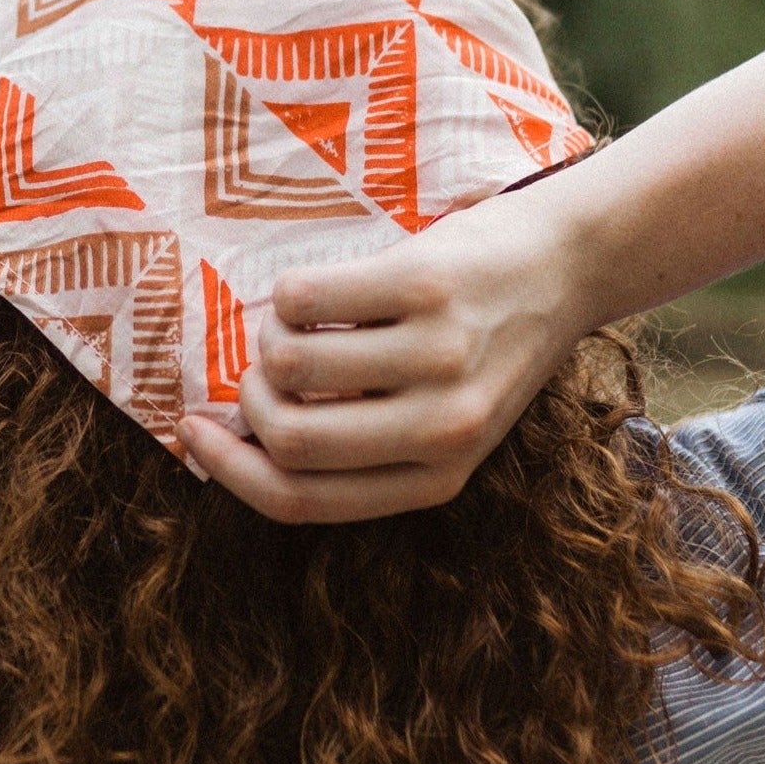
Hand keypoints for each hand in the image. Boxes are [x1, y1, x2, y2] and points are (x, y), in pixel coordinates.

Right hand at [177, 175, 601, 521]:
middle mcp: (442, 427)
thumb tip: (245, 441)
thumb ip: (363, 444)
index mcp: (438, 477)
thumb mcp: (443, 420)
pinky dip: (289, 293)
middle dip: (248, 401)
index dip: (229, 472)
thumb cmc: (486, 343)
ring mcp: (437, 354)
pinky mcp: (426, 284)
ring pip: (288, 365)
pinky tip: (322, 290)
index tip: (195, 434)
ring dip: (270, 339)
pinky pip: (303, 298)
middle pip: (287, 439)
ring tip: (301, 322)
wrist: (569, 263)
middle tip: (260, 370)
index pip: (301, 501)